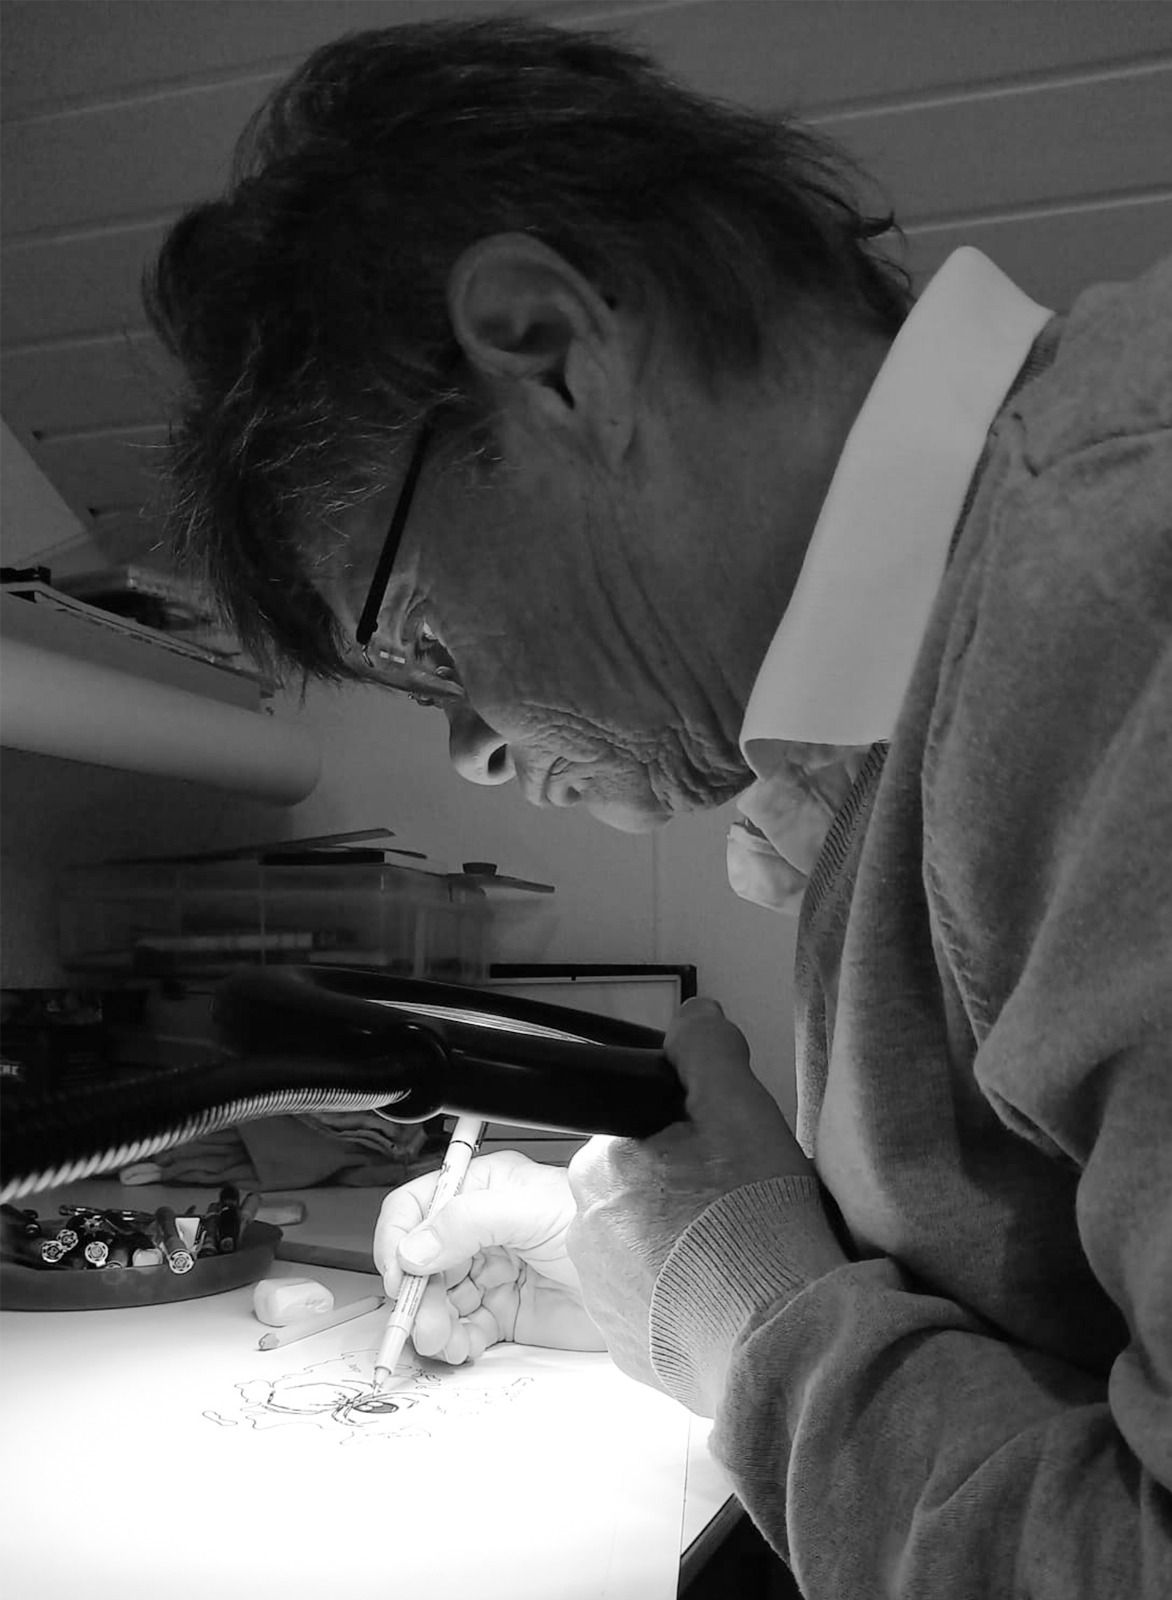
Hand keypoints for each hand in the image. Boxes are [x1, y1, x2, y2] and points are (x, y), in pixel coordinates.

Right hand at [373, 1149, 604, 1363]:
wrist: (649, 1279)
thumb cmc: (603, 1224)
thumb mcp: (530, 1211)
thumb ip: (467, 1222)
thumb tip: (414, 1247)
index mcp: (482, 1190)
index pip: (417, 1207)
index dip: (399, 1240)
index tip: (399, 1276)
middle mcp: (480, 1230)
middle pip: (421, 1263)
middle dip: (417, 1295)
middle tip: (423, 1323)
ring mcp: (491, 1273)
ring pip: (436, 1301)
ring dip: (431, 1325)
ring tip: (445, 1341)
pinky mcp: (505, 1313)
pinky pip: (462, 1330)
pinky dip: (455, 1343)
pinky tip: (464, 1347)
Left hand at [567, 997, 812, 1385]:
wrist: (779, 1339)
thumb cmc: (757, 1218)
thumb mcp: (740, 1109)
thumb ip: (707, 1050)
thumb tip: (693, 1016)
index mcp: (600, 1165)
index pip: (637, 1137)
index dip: (688, 1143)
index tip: (728, 1162)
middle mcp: (582, 1230)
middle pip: (637, 1193)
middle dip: (678, 1195)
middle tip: (739, 1208)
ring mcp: (601, 1295)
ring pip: (641, 1250)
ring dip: (679, 1249)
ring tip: (739, 1259)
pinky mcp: (626, 1348)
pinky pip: (652, 1308)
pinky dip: (683, 1301)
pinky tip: (728, 1300)